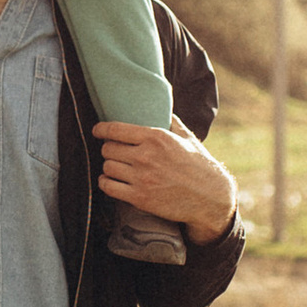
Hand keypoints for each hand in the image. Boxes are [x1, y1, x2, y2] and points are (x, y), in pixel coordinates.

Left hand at [92, 115, 239, 245]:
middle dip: (109, 150)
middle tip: (114, 152)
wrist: (209, 197)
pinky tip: (110, 181)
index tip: (97, 130)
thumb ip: (172, 122)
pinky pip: (108, 187)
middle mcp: (146, 156)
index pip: (115, 129)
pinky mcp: (140, 198)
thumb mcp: (187, 138)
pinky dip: (106, 183)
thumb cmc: (199, 165)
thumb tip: (164, 109)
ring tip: (115, 166)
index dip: (101, 129)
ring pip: (107, 167)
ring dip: (108, 167)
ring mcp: (141, 178)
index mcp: (156, 137)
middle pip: (108, 149)